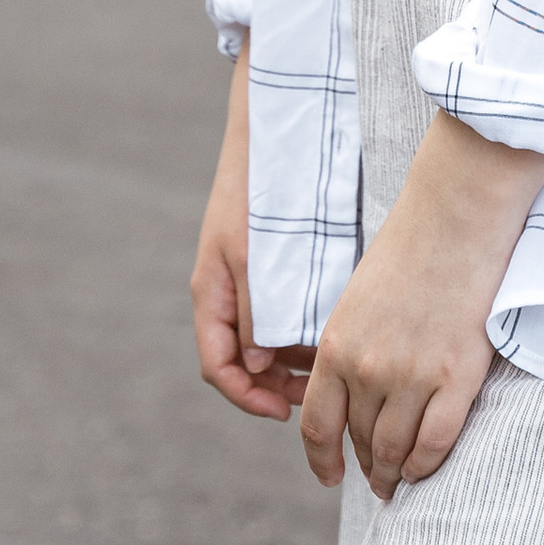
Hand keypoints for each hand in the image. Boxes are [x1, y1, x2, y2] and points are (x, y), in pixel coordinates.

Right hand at [193, 51, 314, 419]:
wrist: (274, 131)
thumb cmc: (262, 190)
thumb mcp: (259, 256)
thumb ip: (258, 311)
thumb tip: (258, 367)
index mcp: (212, 292)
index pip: (219, 367)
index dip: (247, 398)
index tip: (284, 413)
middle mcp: (226, 291)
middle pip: (243, 360)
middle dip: (275, 386)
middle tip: (318, 397)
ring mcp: (247, 277)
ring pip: (263, 339)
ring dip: (291, 361)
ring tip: (330, 368)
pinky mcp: (271, 262)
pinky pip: (280, 310)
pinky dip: (300, 329)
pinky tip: (331, 331)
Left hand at [298, 113, 543, 500]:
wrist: (456, 215)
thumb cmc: (411, 247)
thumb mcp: (359, 298)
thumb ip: (351, 346)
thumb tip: (354, 389)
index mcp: (336, 346)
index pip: (318, 426)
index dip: (322, 461)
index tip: (330, 477)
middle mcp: (367, 368)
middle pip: (361, 441)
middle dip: (368, 468)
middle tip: (378, 481)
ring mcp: (412, 375)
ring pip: (396, 450)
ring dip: (396, 474)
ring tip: (400, 482)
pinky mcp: (457, 376)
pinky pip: (436, 443)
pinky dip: (428, 465)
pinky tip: (426, 469)